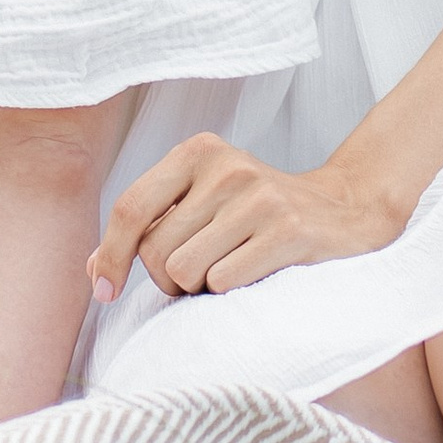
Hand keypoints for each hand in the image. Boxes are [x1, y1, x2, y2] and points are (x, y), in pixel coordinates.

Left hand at [89, 132, 407, 301]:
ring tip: (231, 268)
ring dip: (202, 287)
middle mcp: (227, 167)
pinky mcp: (288, 231)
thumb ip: (150, 228)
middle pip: (157, 252)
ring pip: (187, 272)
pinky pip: (225, 282)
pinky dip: (233, 290)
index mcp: (198, 151)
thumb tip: (95, 269)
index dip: (110, 255)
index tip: (104, 291)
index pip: (131, 207)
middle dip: (170, 279)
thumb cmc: (259, 213)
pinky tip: (256, 273)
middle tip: (201, 273)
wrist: (347, 208)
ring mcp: (259, 197)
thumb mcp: (202, 202)